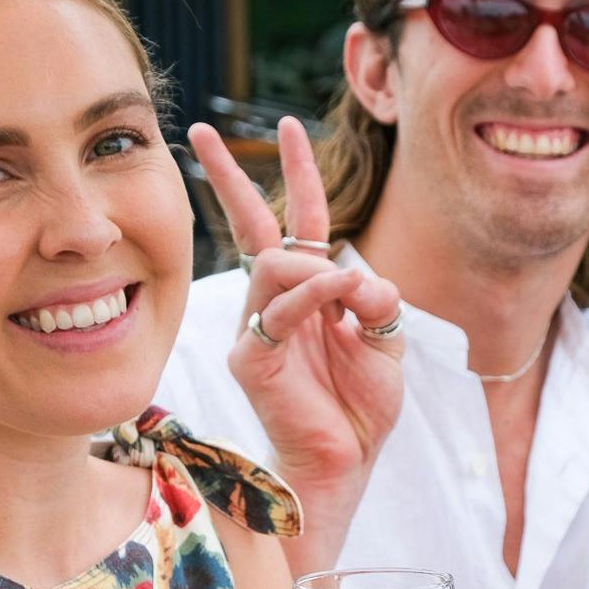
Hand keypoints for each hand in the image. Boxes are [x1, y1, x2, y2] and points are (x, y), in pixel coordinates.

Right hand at [188, 117, 404, 510]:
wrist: (346, 462)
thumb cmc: (361, 406)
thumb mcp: (387, 340)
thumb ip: (377, 300)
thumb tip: (356, 273)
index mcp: (310, 292)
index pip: (300, 220)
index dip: (298, 172)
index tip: (288, 125)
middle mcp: (277, 302)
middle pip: (254, 224)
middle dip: (230, 176)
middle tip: (202, 132)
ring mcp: (259, 328)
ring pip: (275, 263)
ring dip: (317, 267)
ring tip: (348, 293)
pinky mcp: (252, 359)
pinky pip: (280, 311)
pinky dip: (314, 297)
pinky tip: (339, 299)